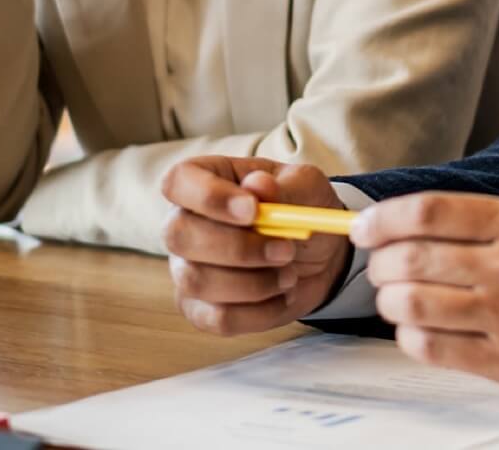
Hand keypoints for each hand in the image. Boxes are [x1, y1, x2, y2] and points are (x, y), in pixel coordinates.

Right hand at [162, 156, 352, 334]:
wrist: (319, 253)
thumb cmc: (301, 208)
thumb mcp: (306, 187)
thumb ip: (284, 187)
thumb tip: (258, 185)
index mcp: (204, 178)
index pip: (179, 182)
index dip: (209, 197)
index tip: (253, 210)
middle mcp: (184, 223)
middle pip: (179, 236)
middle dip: (237, 248)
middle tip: (285, 250)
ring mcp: (186, 268)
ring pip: (197, 281)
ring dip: (254, 283)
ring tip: (290, 274)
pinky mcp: (200, 309)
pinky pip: (218, 318)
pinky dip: (260, 312)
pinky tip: (283, 296)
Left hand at [355, 193, 498, 409]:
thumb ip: (484, 222)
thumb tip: (408, 221)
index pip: (429, 212)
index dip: (383, 219)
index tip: (363, 227)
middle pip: (411, 258)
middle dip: (379, 263)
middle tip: (379, 267)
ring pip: (411, 304)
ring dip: (389, 301)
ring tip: (395, 299)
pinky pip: (431, 347)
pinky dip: (410, 336)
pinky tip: (417, 329)